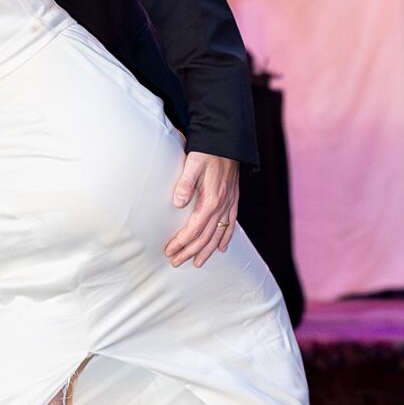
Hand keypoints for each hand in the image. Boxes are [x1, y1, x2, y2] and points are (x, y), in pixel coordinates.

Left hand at [167, 153, 240, 267]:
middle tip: (176, 261)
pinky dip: (226, 238)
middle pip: (205, 236)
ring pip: (219, 234)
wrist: (228, 142)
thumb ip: (184, 184)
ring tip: (197, 263)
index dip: (182, 242)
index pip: (194, 229)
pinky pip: (231, 224)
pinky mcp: (233, 200)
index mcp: (211, 199)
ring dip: (207, 250)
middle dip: (191, 252)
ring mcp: (229, 204)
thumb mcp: (193, 164)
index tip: (170, 250)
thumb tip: (177, 204)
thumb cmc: (208, 152)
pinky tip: (222, 248)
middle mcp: (222, 205)